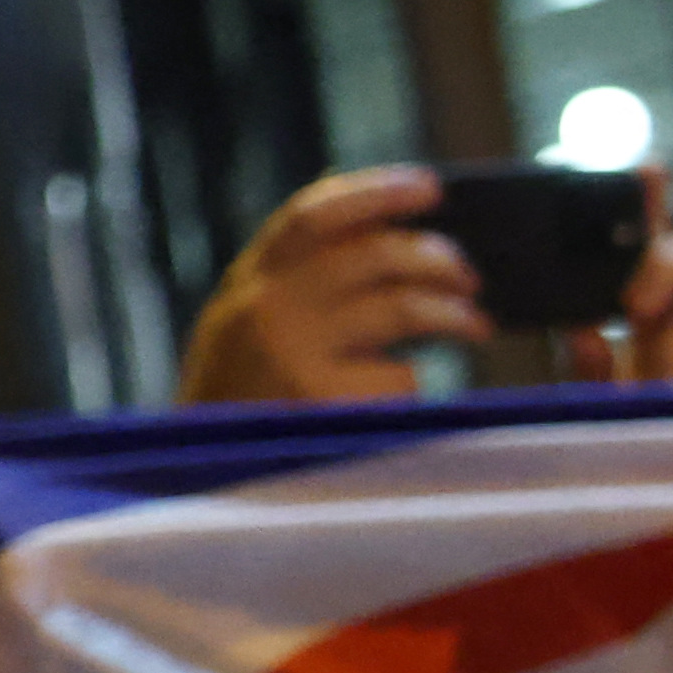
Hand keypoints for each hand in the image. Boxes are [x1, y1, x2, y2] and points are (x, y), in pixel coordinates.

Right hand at [180, 169, 483, 401]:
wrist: (195, 485)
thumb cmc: (239, 403)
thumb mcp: (243, 329)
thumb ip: (295, 282)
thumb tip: (382, 228)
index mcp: (248, 284)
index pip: (313, 215)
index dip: (377, 192)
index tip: (430, 186)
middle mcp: (266, 308)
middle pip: (374, 255)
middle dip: (435, 258)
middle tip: (468, 275)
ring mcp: (292, 353)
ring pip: (401, 307)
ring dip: (453, 314)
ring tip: (477, 325)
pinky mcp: (323, 402)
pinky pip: (399, 376)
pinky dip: (413, 383)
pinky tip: (406, 397)